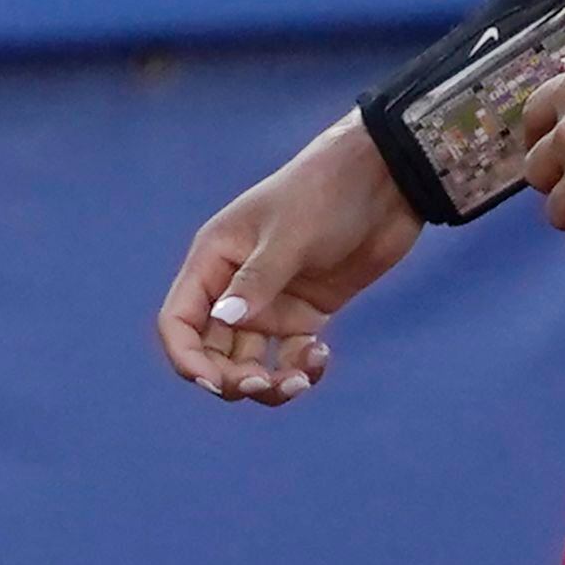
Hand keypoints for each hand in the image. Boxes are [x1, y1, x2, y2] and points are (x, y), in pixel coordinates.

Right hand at [157, 112, 422, 408]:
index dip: (186, 357)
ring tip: (300, 380)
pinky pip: (289, 357)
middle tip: (265, 382)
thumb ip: (257, 280)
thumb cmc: (327, 193)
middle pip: (211, 352)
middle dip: (231, 378)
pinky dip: (300, 369)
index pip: (179, 320)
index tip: (214, 382)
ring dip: (268, 383)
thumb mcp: (290, 235)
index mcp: (215, 259)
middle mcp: (235, 285)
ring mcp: (271, 301)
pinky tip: (321, 356)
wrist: (386, 180)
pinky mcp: (307, 312)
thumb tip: (221, 321)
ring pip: (250, 363)